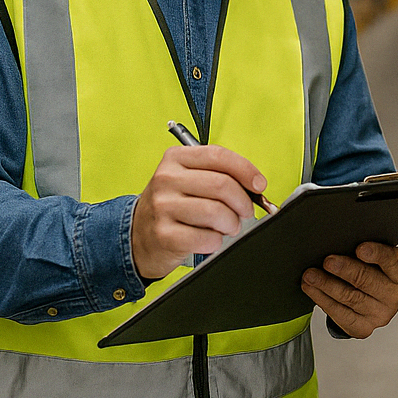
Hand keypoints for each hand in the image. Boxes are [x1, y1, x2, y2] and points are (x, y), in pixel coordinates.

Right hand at [132, 145, 265, 280]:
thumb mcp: (189, 180)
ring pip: (217, 212)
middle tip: (245, 211)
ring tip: (228, 226)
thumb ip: (219, 175)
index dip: (246, 170)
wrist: (138, 235)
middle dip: (243, 202)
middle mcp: (166, 179)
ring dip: (232, 223)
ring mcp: (162, 206)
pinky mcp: (164, 234)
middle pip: (222, 185)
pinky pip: (207, 237)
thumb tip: (256, 186)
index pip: (219, 156)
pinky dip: (217, 240)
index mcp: (176, 158)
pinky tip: (210, 238)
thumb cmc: (174, 205)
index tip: (259, 185)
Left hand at [302, 243, 397, 338]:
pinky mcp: (363, 327)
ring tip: (311, 275)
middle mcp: (394, 295)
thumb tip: (339, 240)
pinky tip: (312, 289)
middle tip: (328, 261)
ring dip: (327, 285)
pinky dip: (323, 300)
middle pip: (368, 281)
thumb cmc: (370, 269)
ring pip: (350, 298)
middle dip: (346, 270)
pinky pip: (340, 314)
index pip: (393, 262)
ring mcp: (380, 314)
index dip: (377, 255)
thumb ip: (364, 249)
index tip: (360, 249)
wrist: (367, 297)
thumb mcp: (373, 255)